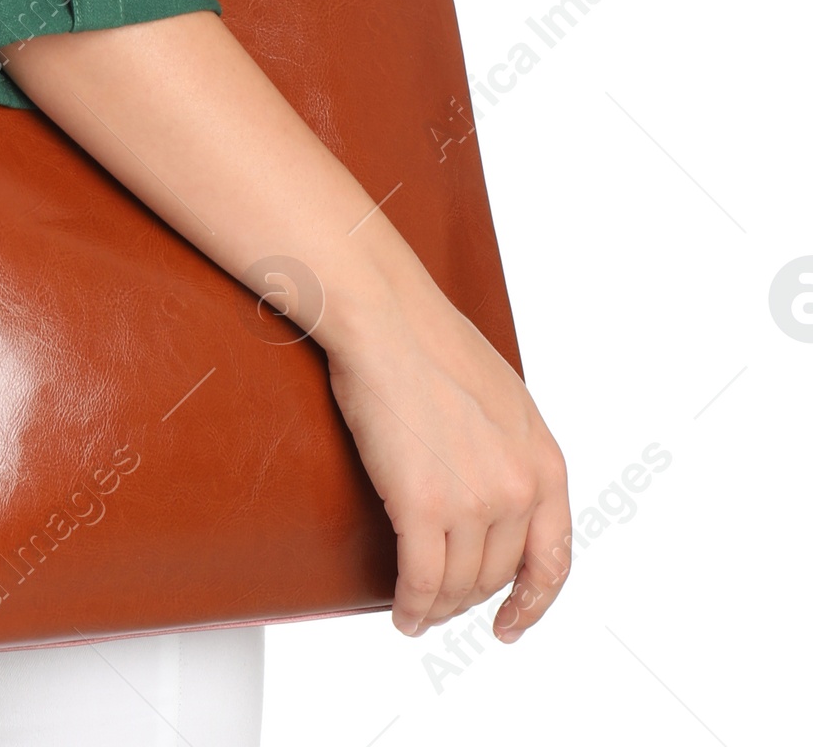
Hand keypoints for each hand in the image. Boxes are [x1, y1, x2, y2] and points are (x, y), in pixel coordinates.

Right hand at [324, 272, 571, 642]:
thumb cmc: (429, 342)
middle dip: (468, 598)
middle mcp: (519, 487)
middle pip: (496, 575)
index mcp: (544, 461)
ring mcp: (474, 500)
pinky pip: (421, 580)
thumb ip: (512, 451)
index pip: (553, 558)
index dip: (533, 601)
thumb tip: (499, 487)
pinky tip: (404, 613)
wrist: (387, 317)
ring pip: (459, 585)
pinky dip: (412, 607)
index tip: (513, 621)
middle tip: (442, 603)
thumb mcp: (503, 399)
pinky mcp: (423, 506)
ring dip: (438, 608)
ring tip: (419, 613)